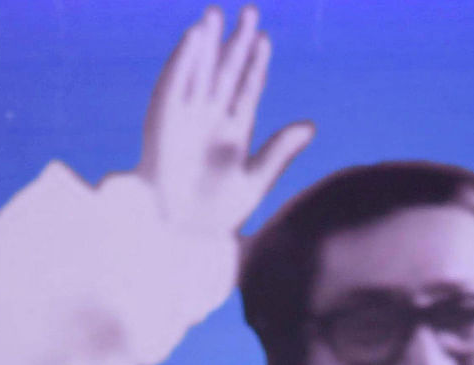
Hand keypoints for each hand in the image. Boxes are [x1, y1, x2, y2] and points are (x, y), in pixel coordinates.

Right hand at [138, 5, 313, 232]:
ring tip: (216, 15)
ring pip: (199, 73)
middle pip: (225, 74)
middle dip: (236, 44)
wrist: (181, 233)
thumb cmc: (217, 215)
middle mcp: (210, 121)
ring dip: (207, 44)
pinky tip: (194, 38)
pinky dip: (183, 61)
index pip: (247, 91)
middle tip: (250, 12)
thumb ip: (280, 151)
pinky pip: (173, 84)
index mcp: (234, 134)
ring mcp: (186, 118)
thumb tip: (310, 125)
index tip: (266, 41)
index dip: (256, 66)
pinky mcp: (162, 120)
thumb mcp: (255, 181)